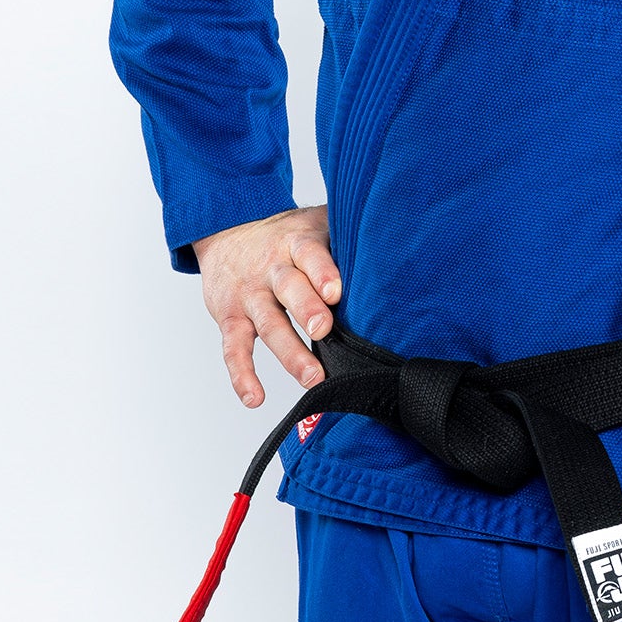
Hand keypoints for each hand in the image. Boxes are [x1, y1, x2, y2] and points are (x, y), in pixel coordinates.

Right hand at [192, 205, 341, 408]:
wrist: (227, 230)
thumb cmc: (285, 236)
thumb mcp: (315, 223)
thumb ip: (346, 234)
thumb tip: (394, 248)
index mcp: (296, 242)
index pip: (309, 253)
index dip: (322, 271)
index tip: (336, 292)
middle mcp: (271, 268)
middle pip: (288, 287)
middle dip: (306, 309)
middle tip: (323, 330)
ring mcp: (250, 294)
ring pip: (268, 323)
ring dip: (289, 352)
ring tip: (311, 377)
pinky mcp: (230, 318)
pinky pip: (233, 348)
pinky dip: (242, 374)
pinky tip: (255, 397)